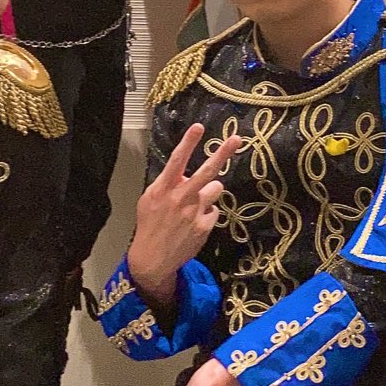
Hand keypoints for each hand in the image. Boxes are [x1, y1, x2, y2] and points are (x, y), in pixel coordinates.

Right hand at [127, 123, 242, 306]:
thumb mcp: (150, 200)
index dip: (188, 143)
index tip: (198, 127)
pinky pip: (214, 210)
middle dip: (223, 153)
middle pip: (207, 171)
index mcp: (163, 189)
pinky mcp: (205, 226)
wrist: (153, 258)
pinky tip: (194, 223)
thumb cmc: (150, 225)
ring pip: (215, 188)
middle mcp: (180, 198)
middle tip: (236, 139)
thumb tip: (187, 174)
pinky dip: (207, 213)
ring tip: (195, 204)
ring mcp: (195, 212)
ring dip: (209, 192)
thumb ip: (168, 184)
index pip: (177, 161)